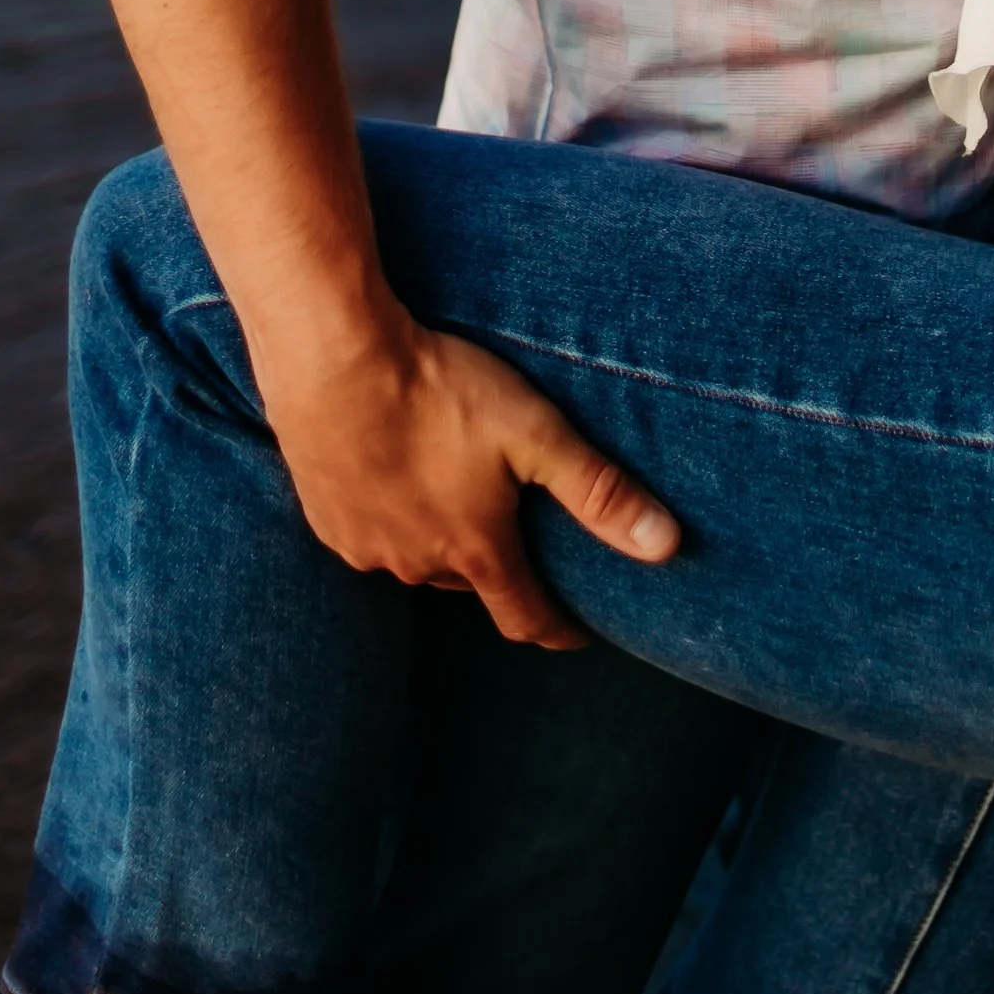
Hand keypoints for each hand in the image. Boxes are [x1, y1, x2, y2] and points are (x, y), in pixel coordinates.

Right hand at [257, 314, 678, 650]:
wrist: (334, 361)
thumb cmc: (440, 392)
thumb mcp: (536, 434)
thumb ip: (599, 492)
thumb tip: (668, 547)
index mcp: (476, 551)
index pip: (526, 617)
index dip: (558, 629)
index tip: (578, 632)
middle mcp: (419, 565)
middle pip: (474, 583)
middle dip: (501, 568)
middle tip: (520, 533)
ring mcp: (365, 547)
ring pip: (419, 561)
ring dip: (443, 543)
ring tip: (459, 498)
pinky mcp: (325, 520)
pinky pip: (372, 538)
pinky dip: (394, 521)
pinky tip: (398, 479)